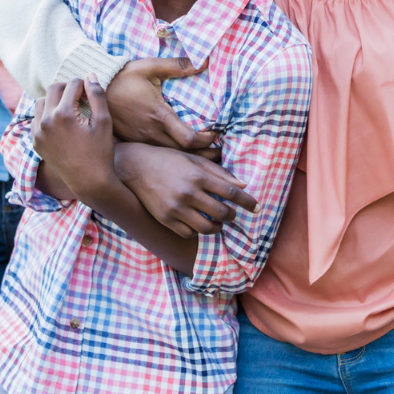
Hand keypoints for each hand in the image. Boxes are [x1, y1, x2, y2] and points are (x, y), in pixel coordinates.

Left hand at [31, 78, 118, 201]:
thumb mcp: (104, 121)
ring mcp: (38, 133)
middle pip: (53, 89)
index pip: (71, 84)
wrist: (89, 182)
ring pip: (42, 102)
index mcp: (63, 114)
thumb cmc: (100, 152)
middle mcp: (45, 121)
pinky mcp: (36, 142)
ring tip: (70, 108)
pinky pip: (36, 119)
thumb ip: (96, 95)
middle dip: (68, 88)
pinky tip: (61, 122)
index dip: (84, 85)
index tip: (91, 93)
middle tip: (80, 96)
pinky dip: (47, 115)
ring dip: (55, 100)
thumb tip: (90, 75)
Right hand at [103, 57, 219, 154]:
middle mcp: (151, 133)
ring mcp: (142, 141)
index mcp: (159, 116)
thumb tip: (203, 61)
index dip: (207, 141)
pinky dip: (173, 158)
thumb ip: (177, 65)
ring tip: (205, 155)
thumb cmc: (123, 78)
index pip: (189, 139)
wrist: (93, 92)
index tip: (216, 134)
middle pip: (184, 155)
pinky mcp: (134, 143)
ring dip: (190, 159)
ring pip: (171, 158)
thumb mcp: (150, 67)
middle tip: (219, 151)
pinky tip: (181, 155)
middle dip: (204, 155)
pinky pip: (157, 156)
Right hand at [112, 142, 257, 237]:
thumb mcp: (194, 160)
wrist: (136, 167)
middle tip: (233, 214)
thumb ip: (219, 173)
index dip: (247, 202)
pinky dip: (198, 231)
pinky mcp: (165, 219)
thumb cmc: (169, 160)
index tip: (257, 207)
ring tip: (218, 222)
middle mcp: (188, 193)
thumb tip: (243, 185)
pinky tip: (199, 224)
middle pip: (222, 213)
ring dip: (217, 227)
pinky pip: (189, 233)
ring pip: (207, 228)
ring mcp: (176, 208)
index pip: (231, 192)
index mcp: (198, 176)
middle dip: (232, 216)